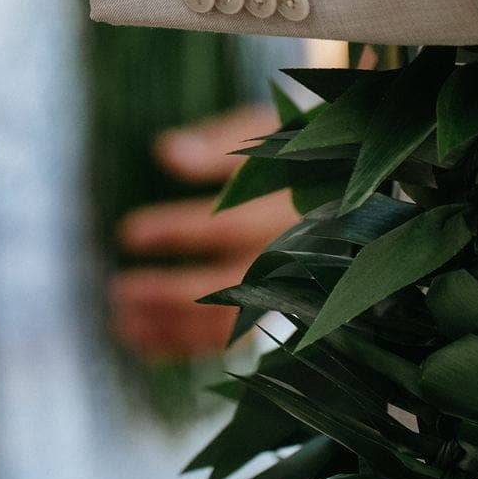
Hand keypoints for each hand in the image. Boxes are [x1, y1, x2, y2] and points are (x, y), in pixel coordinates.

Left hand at [108, 104, 294, 358]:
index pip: (228, 224)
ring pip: (235, 321)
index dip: (177, 231)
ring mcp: (294, 290)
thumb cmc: (300, 152)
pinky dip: (191, 344)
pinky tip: (148, 344)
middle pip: (231, 286)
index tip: (128, 234)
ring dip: (176, 329)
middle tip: (120, 292)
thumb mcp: (267, 134)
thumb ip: (220, 143)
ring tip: (123, 325)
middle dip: (173, 295)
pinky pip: (239, 337)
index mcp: (291, 207)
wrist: (358, 189)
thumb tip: (165, 151)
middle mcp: (296, 256)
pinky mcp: (284, 311)